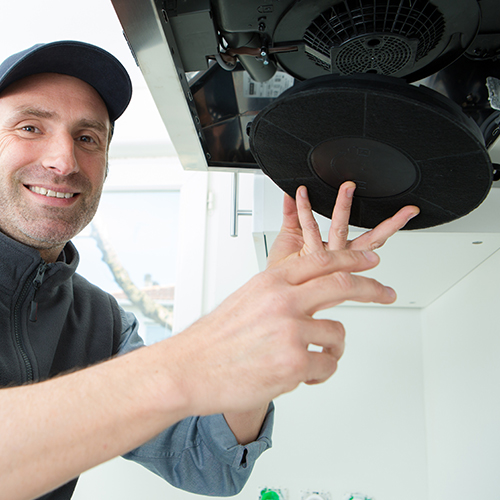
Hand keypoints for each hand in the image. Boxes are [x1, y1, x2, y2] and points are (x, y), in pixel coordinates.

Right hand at [170, 246, 397, 416]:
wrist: (189, 369)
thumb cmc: (215, 339)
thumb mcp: (247, 301)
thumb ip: (281, 294)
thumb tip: (310, 296)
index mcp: (271, 282)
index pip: (322, 261)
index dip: (352, 259)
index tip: (371, 259)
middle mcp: (283, 300)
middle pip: (342, 285)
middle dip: (372, 288)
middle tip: (386, 292)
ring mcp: (290, 330)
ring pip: (337, 334)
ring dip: (331, 348)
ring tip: (313, 359)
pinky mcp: (295, 362)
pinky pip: (327, 365)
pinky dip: (320, 373)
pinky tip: (302, 375)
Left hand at [267, 181, 419, 266]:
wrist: (271, 286)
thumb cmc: (282, 267)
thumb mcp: (290, 235)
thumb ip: (293, 213)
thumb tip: (291, 194)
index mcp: (339, 253)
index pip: (371, 239)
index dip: (390, 226)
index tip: (407, 212)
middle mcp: (336, 255)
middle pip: (369, 239)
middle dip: (388, 225)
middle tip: (403, 211)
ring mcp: (325, 256)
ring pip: (341, 229)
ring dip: (344, 206)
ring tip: (348, 188)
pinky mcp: (309, 255)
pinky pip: (309, 227)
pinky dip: (304, 209)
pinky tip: (301, 194)